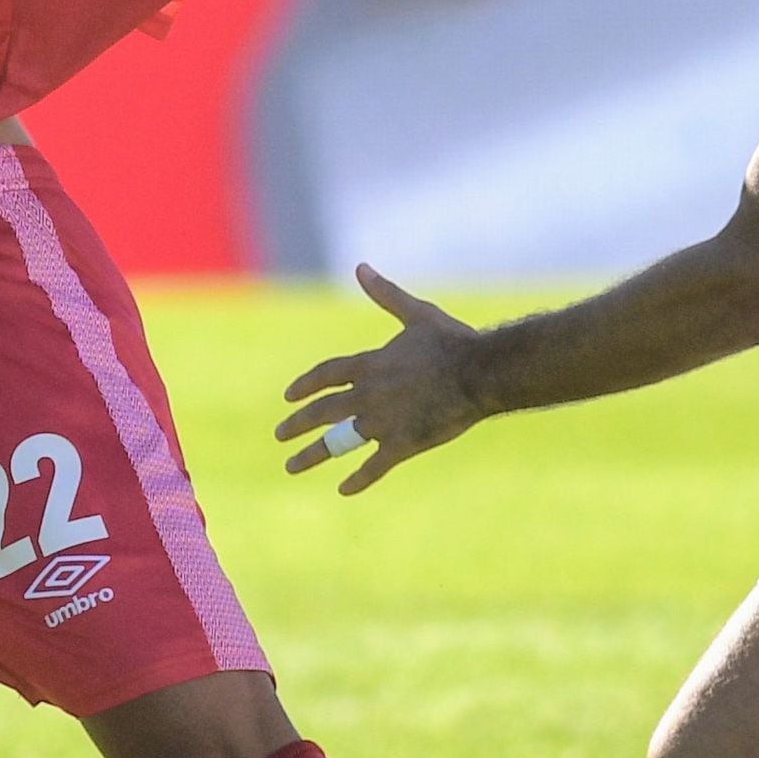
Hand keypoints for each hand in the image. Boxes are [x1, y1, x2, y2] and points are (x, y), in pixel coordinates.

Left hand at [275, 265, 486, 495]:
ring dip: (313, 455)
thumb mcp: (416, 313)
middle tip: (279, 434)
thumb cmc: (452, 341)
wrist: (479, 372)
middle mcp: (368, 395)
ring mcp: (382, 422)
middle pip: (323, 411)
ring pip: (338, 442)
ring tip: (291, 466)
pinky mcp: (402, 444)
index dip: (306, 386)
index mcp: (370, 364)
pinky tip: (342, 489)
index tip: (289, 396)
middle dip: (298, 423)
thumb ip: (385, 294)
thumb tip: (361, 267)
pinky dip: (358, 479)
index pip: (326, 376)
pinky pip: (374, 466)